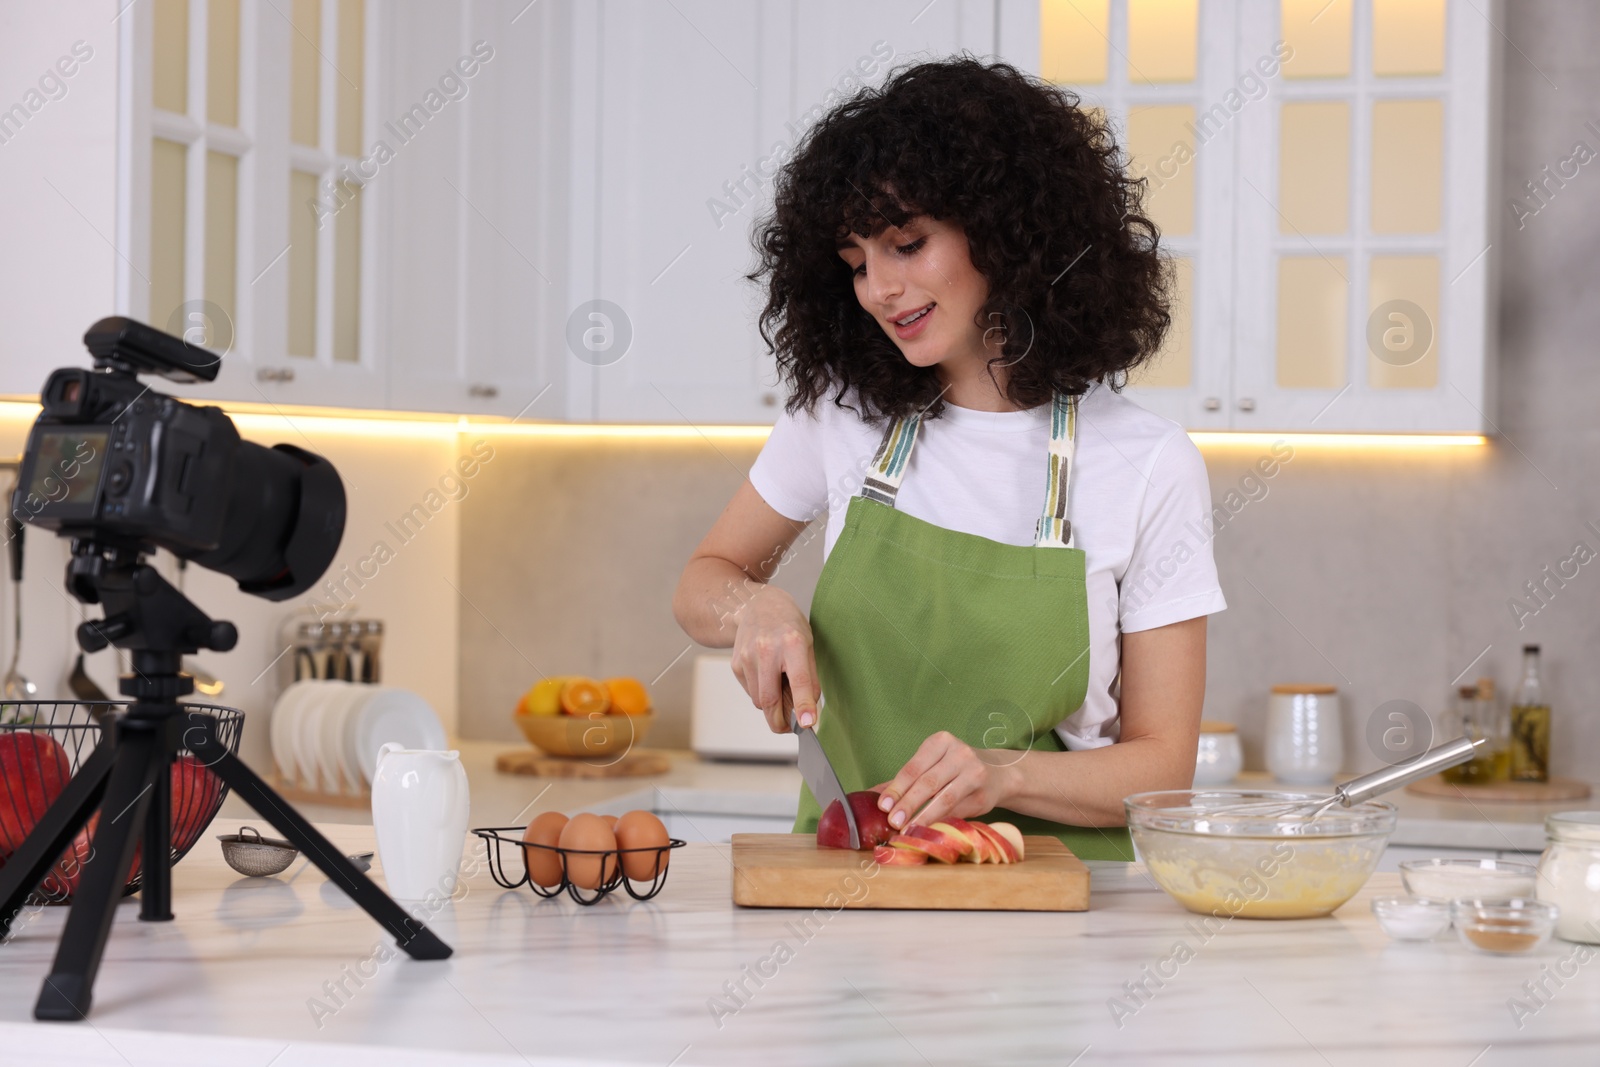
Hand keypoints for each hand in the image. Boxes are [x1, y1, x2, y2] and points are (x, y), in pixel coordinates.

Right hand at [729, 585, 820, 732]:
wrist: (757, 605)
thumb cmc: (788, 626)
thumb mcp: (808, 645)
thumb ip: (810, 679)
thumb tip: (808, 712)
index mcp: (792, 643)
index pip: (799, 680)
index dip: (803, 704)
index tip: (806, 724)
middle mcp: (767, 649)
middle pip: (769, 699)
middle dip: (779, 722)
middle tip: (789, 728)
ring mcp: (747, 657)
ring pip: (759, 701)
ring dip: (771, 706)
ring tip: (780, 689)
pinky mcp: (735, 664)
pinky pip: (750, 692)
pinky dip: (760, 693)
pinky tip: (766, 676)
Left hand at [875, 732, 1016, 830]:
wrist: (999, 773)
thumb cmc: (955, 769)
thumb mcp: (932, 765)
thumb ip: (905, 780)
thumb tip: (871, 796)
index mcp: (941, 741)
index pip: (913, 767)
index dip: (897, 788)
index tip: (883, 806)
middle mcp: (960, 753)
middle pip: (928, 782)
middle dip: (908, 804)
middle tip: (892, 821)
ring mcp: (975, 772)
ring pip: (944, 798)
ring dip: (923, 816)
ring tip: (908, 829)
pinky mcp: (984, 794)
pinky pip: (958, 810)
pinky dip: (940, 822)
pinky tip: (928, 830)